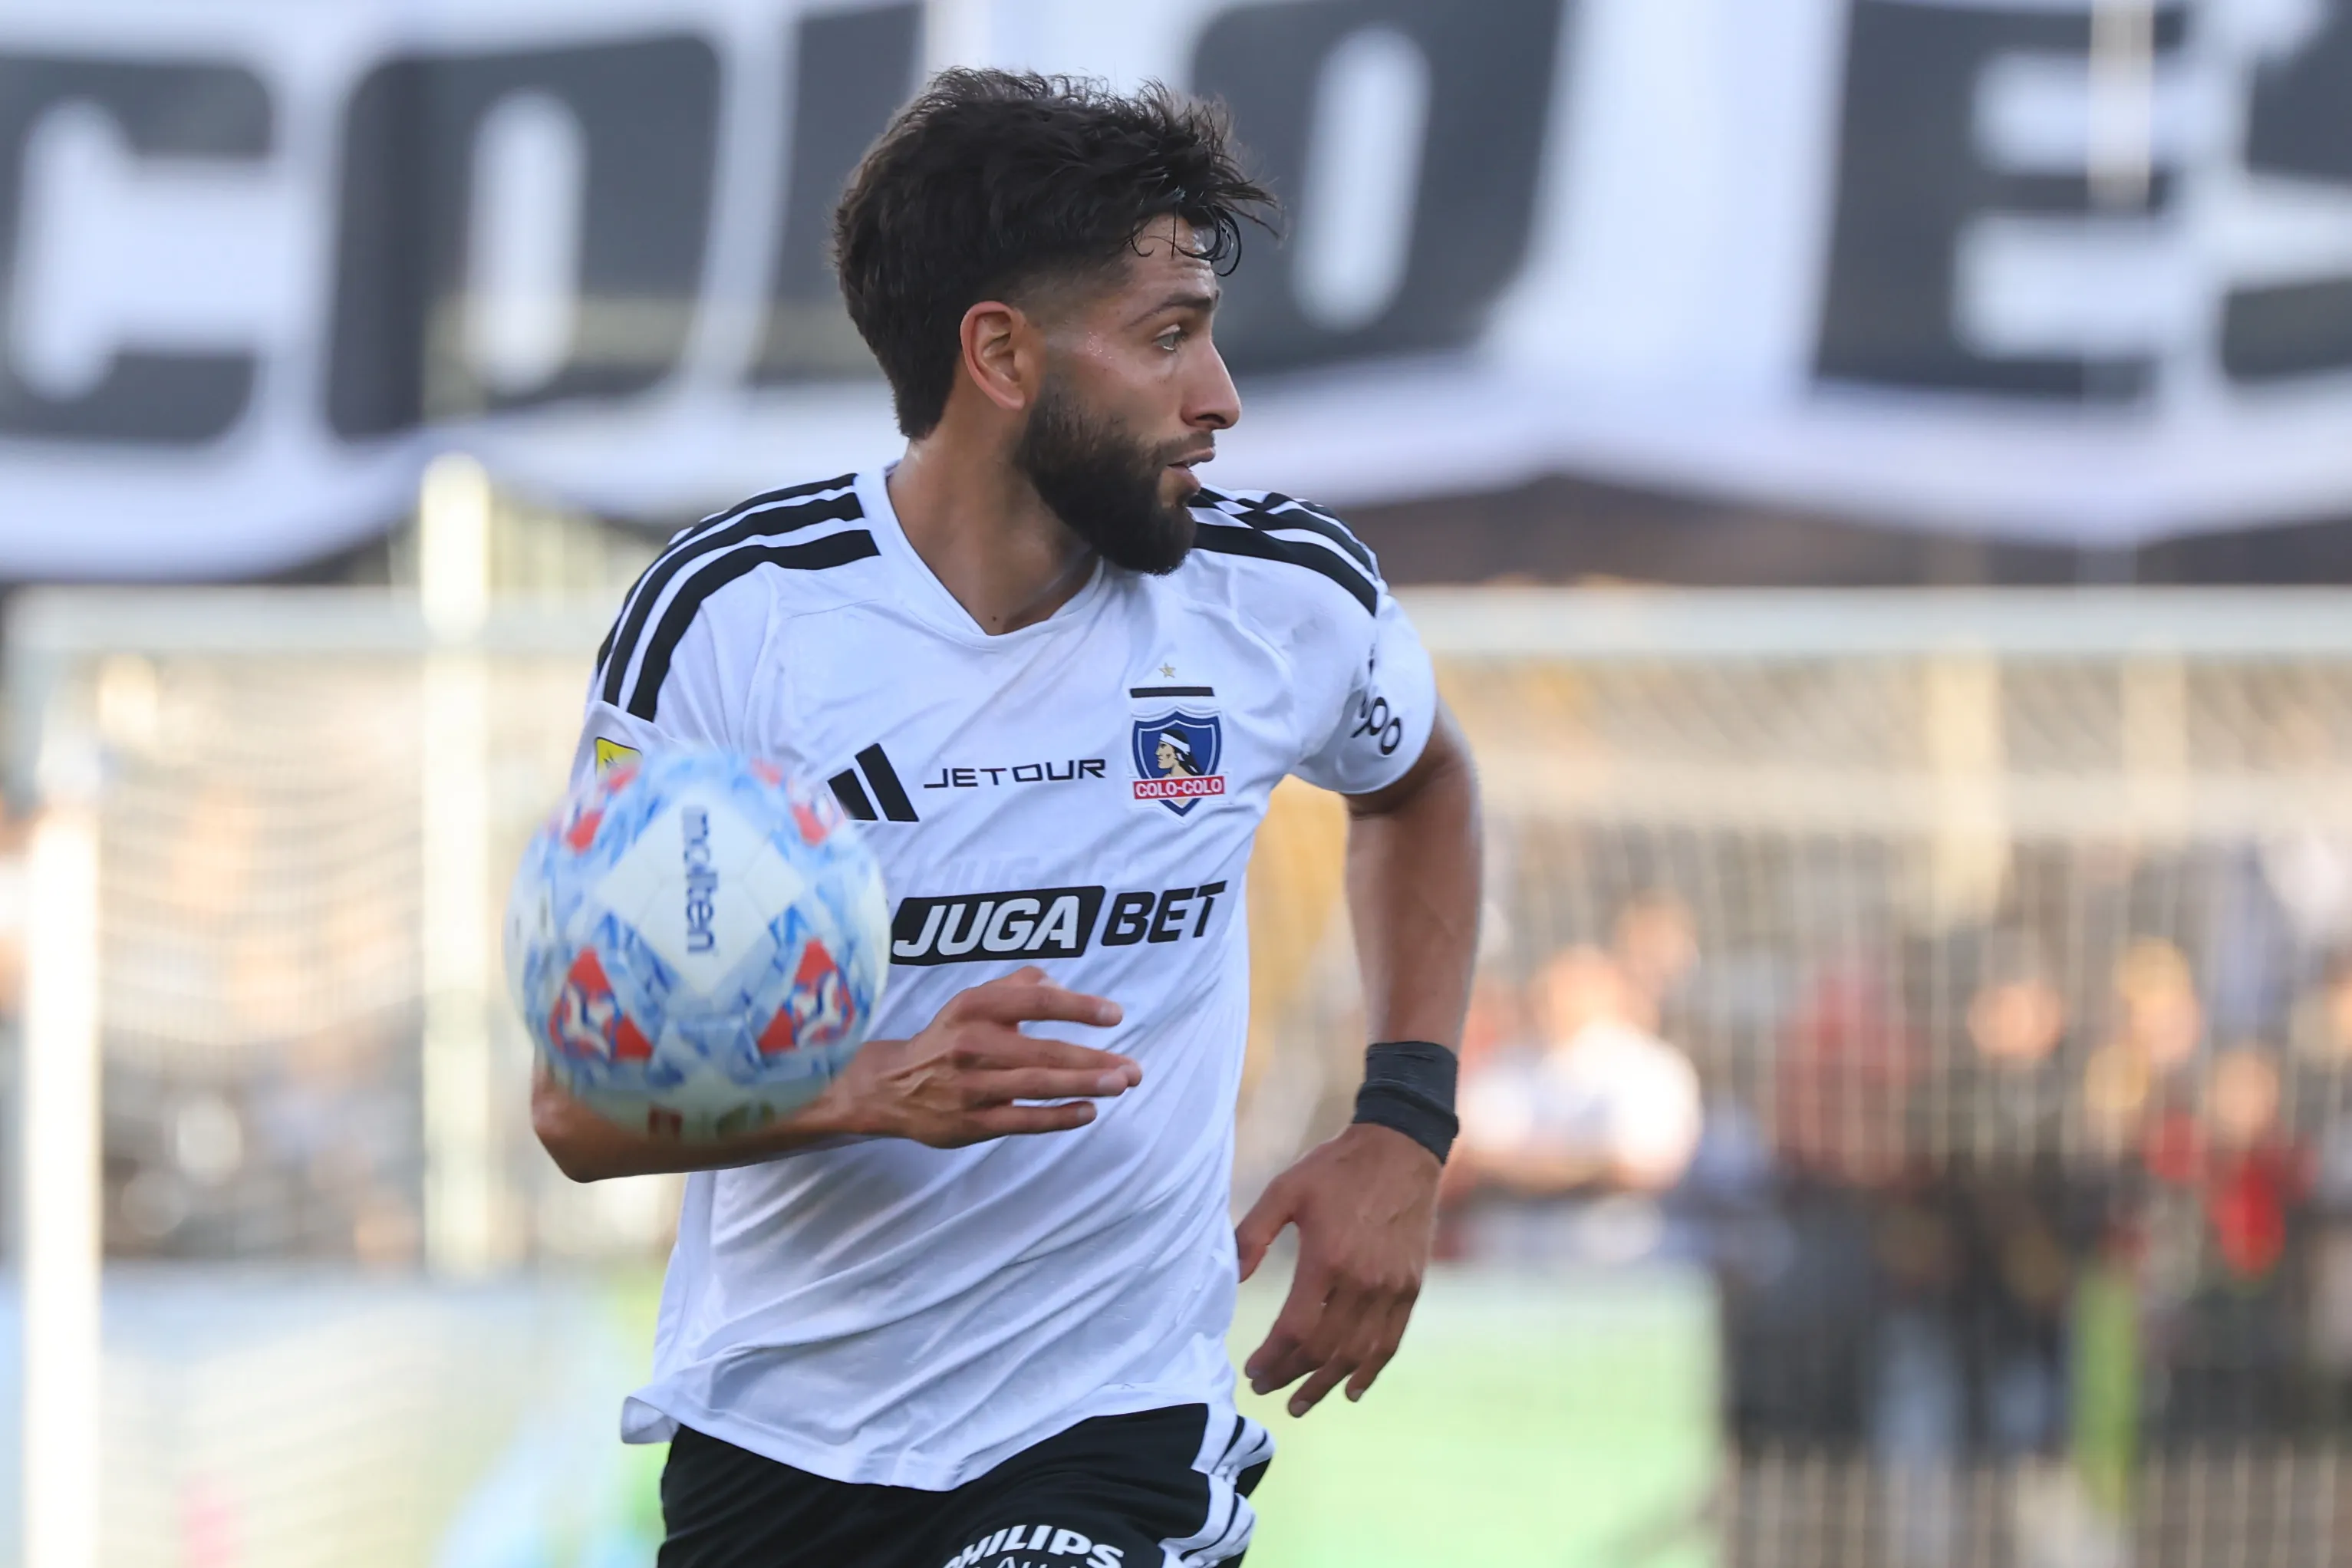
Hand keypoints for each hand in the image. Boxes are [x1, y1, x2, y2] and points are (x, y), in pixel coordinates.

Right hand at [810, 966, 1138, 1147]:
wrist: (891, 1087)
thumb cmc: (947, 1038)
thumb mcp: (972, 1002)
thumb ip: (1017, 986)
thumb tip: (1059, 983)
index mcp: (975, 1007)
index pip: (1036, 1001)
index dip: (1079, 1006)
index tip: (1114, 1015)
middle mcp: (971, 1044)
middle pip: (1044, 1051)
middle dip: (1094, 1059)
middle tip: (1133, 1068)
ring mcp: (970, 1086)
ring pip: (1037, 1086)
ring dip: (1084, 1086)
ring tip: (1120, 1084)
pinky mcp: (971, 1122)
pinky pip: (1022, 1119)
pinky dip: (1057, 1117)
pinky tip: (1088, 1112)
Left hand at [1234, 1122, 1439, 1416]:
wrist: (1401, 1149)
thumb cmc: (1336, 1168)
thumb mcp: (1285, 1190)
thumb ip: (1252, 1235)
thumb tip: (1229, 1278)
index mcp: (1327, 1259)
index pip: (1296, 1330)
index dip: (1272, 1358)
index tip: (1252, 1371)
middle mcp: (1362, 1282)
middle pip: (1324, 1350)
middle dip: (1291, 1376)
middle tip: (1266, 1388)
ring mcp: (1391, 1289)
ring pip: (1356, 1355)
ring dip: (1326, 1385)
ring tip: (1300, 1402)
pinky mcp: (1410, 1288)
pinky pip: (1390, 1342)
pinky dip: (1370, 1372)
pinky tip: (1351, 1390)